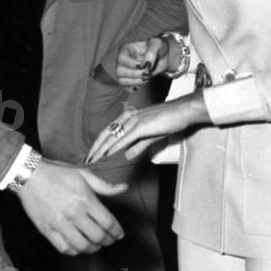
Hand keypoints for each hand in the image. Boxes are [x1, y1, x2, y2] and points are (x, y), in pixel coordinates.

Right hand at [15, 160, 125, 255]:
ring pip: (82, 245)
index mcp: (85, 199)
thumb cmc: (57, 173)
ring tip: (96, 245)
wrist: (29, 176)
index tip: (119, 234)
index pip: (108, 222)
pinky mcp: (47, 230)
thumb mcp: (83, 174)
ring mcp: (60, 224)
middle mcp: (74, 214)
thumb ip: (105, 186)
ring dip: (93, 248)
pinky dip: (74, 251)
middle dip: (107, 240)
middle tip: (109, 240)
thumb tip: (124, 188)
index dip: (117, 231)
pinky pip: (64, 248)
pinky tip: (78, 247)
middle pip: (98, 236)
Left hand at [86, 93, 209, 163]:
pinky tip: (108, 153)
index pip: (109, 131)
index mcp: (129, 117)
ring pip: (113, 136)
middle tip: (87, 160)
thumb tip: (127, 155)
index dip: (99, 143)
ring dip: (101, 149)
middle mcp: (128, 117)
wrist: (183, 111)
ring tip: (93, 159)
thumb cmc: (169, 120)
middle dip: (95, 147)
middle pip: (107, 133)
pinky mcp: (142, 125)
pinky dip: (115, 146)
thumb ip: (138, 145)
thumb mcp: (150, 136)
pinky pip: (125, 138)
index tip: (92, 154)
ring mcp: (135, 120)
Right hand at [115, 36, 168, 88]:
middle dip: (134, 74)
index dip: (131, 64)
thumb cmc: (158, 47)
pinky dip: (132, 89)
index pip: (121, 58)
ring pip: (121, 80)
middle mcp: (124, 60)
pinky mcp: (131, 78)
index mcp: (127, 48)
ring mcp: (126, 70)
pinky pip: (126, 87)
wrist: (164, 55)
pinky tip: (140, 86)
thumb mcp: (157, 45)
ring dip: (134, 82)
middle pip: (119, 71)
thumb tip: (146, 64)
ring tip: (147, 78)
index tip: (143, 66)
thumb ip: (151, 53)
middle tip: (147, 73)